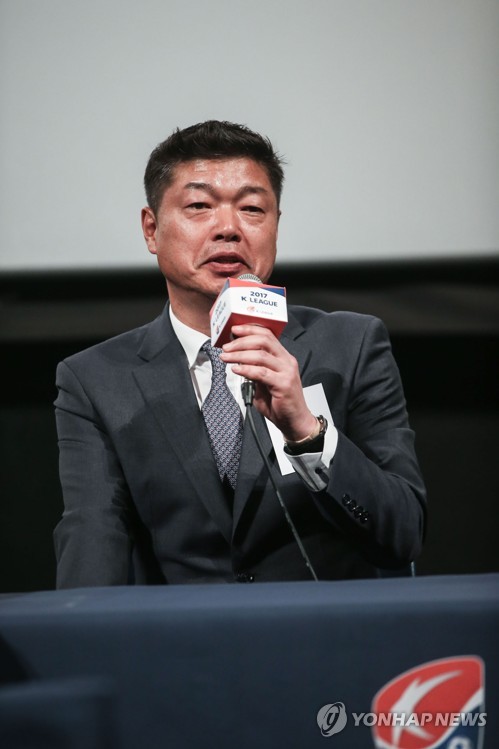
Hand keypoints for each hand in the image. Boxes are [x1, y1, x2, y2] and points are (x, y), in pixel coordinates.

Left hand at [220, 324, 316, 441]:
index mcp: (283, 357)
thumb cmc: (280, 402)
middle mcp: (287, 361)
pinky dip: (246, 369)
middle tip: (227, 347)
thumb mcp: (264, 382)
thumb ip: (254, 370)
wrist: (294, 421)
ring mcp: (287, 372)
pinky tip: (236, 369)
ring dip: (239, 355)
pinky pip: (261, 373)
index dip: (250, 330)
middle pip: (263, 341)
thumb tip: (237, 359)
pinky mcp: (283, 384)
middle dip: (241, 341)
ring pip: (260, 355)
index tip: (234, 330)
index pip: (267, 335)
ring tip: (226, 357)